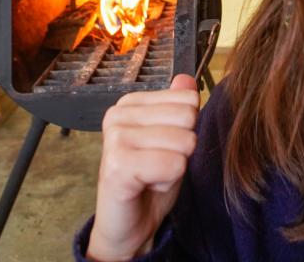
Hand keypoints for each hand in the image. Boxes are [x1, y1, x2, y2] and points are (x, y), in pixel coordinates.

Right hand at [87, 74, 199, 260]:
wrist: (128, 224)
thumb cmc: (150, 179)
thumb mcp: (171, 137)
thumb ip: (177, 106)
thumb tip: (187, 79)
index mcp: (130, 103)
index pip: (188, 98)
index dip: (185, 129)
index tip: (162, 147)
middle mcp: (117, 115)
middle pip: (188, 118)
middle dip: (182, 148)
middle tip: (157, 164)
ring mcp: (115, 138)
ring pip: (184, 141)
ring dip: (175, 166)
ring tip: (151, 175)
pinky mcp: (118, 165)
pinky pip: (174, 164)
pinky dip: (168, 181)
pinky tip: (147, 185)